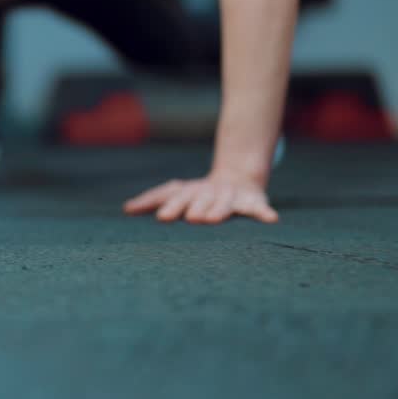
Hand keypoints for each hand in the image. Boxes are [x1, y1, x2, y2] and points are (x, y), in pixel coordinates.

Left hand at [123, 173, 278, 224]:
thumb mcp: (176, 194)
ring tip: (214, 219)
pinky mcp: (253, 201)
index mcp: (190, 192)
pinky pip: (260, 209)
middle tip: (191, 218)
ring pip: (225, 204)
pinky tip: (271, 219)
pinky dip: (265, 213)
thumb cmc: (198, 194)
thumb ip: (152, 200)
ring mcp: (231, 197)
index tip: (162, 218)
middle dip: (195, 208)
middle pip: (201, 200)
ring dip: (220, 210)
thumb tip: (126, 209)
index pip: (177, 197)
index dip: (171, 206)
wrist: (236, 179)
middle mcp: (209, 193)